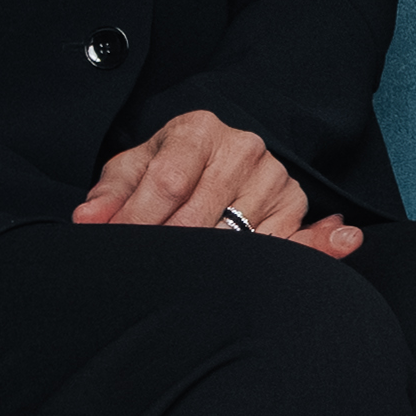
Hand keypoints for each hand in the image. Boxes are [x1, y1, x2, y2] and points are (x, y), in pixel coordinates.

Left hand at [73, 108, 363, 256]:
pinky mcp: (296, 204)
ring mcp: (273, 176)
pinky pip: (288, 240)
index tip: (118, 247)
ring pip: (238, 236)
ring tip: (185, 285)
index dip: (139, 220)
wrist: (218, 152)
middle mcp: (242, 148)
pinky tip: (327, 248)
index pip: (168, 181)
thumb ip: (111, 195)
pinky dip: (300, 250)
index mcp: (198, 130)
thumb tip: (88, 221)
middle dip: (168, 247)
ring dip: (211, 263)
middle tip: (145, 273)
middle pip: (201, 213)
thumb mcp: (134, 168)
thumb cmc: (168, 165)